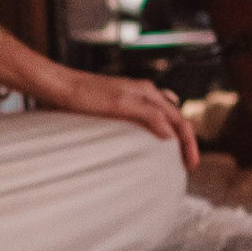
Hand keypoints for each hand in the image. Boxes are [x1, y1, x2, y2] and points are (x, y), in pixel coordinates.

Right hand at [0, 37, 198, 166]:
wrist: (59, 85)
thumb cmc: (80, 100)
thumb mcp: (110, 111)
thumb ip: (127, 120)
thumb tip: (141, 139)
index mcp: (143, 93)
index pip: (173, 115)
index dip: (184, 137)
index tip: (184, 158)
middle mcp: (145, 91)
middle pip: (179, 116)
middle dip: (190, 142)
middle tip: (192, 165)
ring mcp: (135, 94)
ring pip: (172, 116)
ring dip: (184, 140)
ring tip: (187, 161)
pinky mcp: (123, 100)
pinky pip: (153, 115)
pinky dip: (165, 129)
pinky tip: (169, 143)